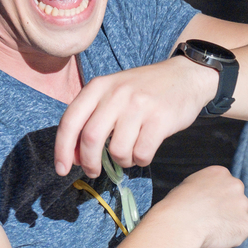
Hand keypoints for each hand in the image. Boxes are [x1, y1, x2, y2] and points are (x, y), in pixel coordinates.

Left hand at [55, 56, 217, 177]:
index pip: (70, 121)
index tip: (61, 169)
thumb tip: (75, 155)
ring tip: (129, 153)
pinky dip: (140, 160)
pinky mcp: (160, 119)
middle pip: (90, 139)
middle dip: (88, 163)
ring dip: (121, 161)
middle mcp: (115, 94)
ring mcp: (138, 106)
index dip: (62, 149)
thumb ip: (92, 116)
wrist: (185, 76)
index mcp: (98, 87)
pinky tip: (144, 150)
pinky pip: (141, 154)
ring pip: (117, 150)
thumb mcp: (113, 91)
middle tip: (93, 172)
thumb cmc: (143, 90)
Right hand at [156, 165, 247, 247]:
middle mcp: (235, 185)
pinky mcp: (246, 223)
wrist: (180, 222)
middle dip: (225, 209)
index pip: (225, 185)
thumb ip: (206, 189)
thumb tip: (210, 200)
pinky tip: (214, 235)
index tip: (206, 206)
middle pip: (235, 199)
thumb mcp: (189, 185)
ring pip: (238, 217)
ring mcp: (243, 204)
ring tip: (208, 228)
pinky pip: (240, 232)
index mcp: (220, 173)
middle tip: (208, 219)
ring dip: (228, 223)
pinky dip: (230, 236)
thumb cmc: (178, 205)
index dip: (215, 198)